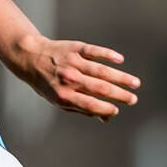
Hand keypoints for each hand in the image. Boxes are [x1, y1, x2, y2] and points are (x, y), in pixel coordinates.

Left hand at [6, 36, 138, 122]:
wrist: (31, 57)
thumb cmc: (48, 83)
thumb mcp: (59, 100)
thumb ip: (82, 108)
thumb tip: (107, 118)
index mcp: (63, 95)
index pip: (90, 105)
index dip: (106, 109)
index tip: (117, 110)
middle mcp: (69, 79)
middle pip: (100, 89)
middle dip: (119, 95)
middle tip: (133, 99)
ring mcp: (73, 63)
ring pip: (102, 71)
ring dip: (121, 78)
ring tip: (135, 83)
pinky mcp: (76, 48)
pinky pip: (95, 51)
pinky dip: (108, 55)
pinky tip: (120, 60)